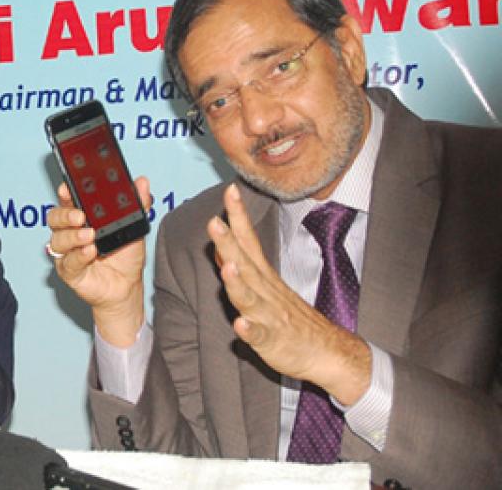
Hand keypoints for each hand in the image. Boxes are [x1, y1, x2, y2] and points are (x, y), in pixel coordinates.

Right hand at [46, 177, 151, 346]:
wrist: (128, 286)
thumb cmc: (125, 256)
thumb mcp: (133, 227)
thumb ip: (137, 204)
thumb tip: (143, 183)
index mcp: (81, 217)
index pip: (67, 200)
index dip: (65, 193)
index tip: (67, 188)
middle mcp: (70, 233)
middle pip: (54, 218)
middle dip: (64, 215)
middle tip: (80, 216)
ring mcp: (67, 253)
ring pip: (58, 240)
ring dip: (72, 236)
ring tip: (89, 236)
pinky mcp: (70, 272)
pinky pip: (67, 262)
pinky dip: (78, 256)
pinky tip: (90, 252)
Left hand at [208, 184, 370, 404]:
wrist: (328, 353)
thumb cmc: (291, 319)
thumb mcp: (265, 289)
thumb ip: (242, 269)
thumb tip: (222, 248)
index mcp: (264, 278)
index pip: (249, 241)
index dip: (239, 217)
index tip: (230, 191)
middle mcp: (267, 292)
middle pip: (245, 264)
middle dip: (229, 243)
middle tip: (214, 222)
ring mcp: (270, 317)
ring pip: (251, 298)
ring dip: (238, 283)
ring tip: (228, 267)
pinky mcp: (273, 342)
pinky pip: (260, 337)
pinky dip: (251, 330)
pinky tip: (241, 325)